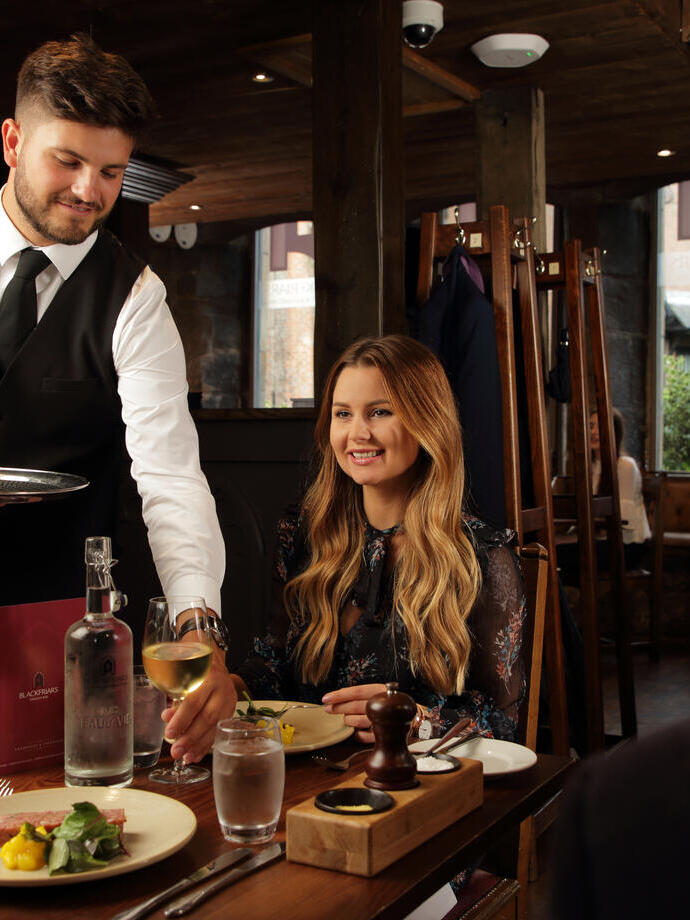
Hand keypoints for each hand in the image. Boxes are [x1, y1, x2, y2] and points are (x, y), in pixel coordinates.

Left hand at [162, 643, 236, 762]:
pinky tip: (196, 754)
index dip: (181, 719)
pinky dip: (207, 744)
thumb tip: (167, 717)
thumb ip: (175, 693)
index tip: (169, 733)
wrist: (214, 656)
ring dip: (199, 745)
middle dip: (190, 738)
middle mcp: (222, 688)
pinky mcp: (231, 709)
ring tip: (185, 758)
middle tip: (176, 751)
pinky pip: (219, 729)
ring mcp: (229, 700)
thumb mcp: (182, 671)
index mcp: (209, 676)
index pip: (194, 701)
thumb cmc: (193, 663)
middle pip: (207, 718)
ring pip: (215, 727)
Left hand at [322, 683, 386, 743]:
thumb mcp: (375, 693)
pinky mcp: (382, 735)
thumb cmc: (386, 703)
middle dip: (338, 708)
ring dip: (348, 720)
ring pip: (357, 721)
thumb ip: (358, 695)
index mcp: (379, 691)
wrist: (409, 717)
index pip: (356, 691)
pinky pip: (362, 736)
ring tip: (346, 719)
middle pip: (354, 706)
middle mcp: (381, 704)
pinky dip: (356, 734)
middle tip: (328, 709)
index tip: (325, 698)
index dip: (339, 695)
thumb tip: (335, 698)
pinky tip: (355, 730)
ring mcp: (382, 720)